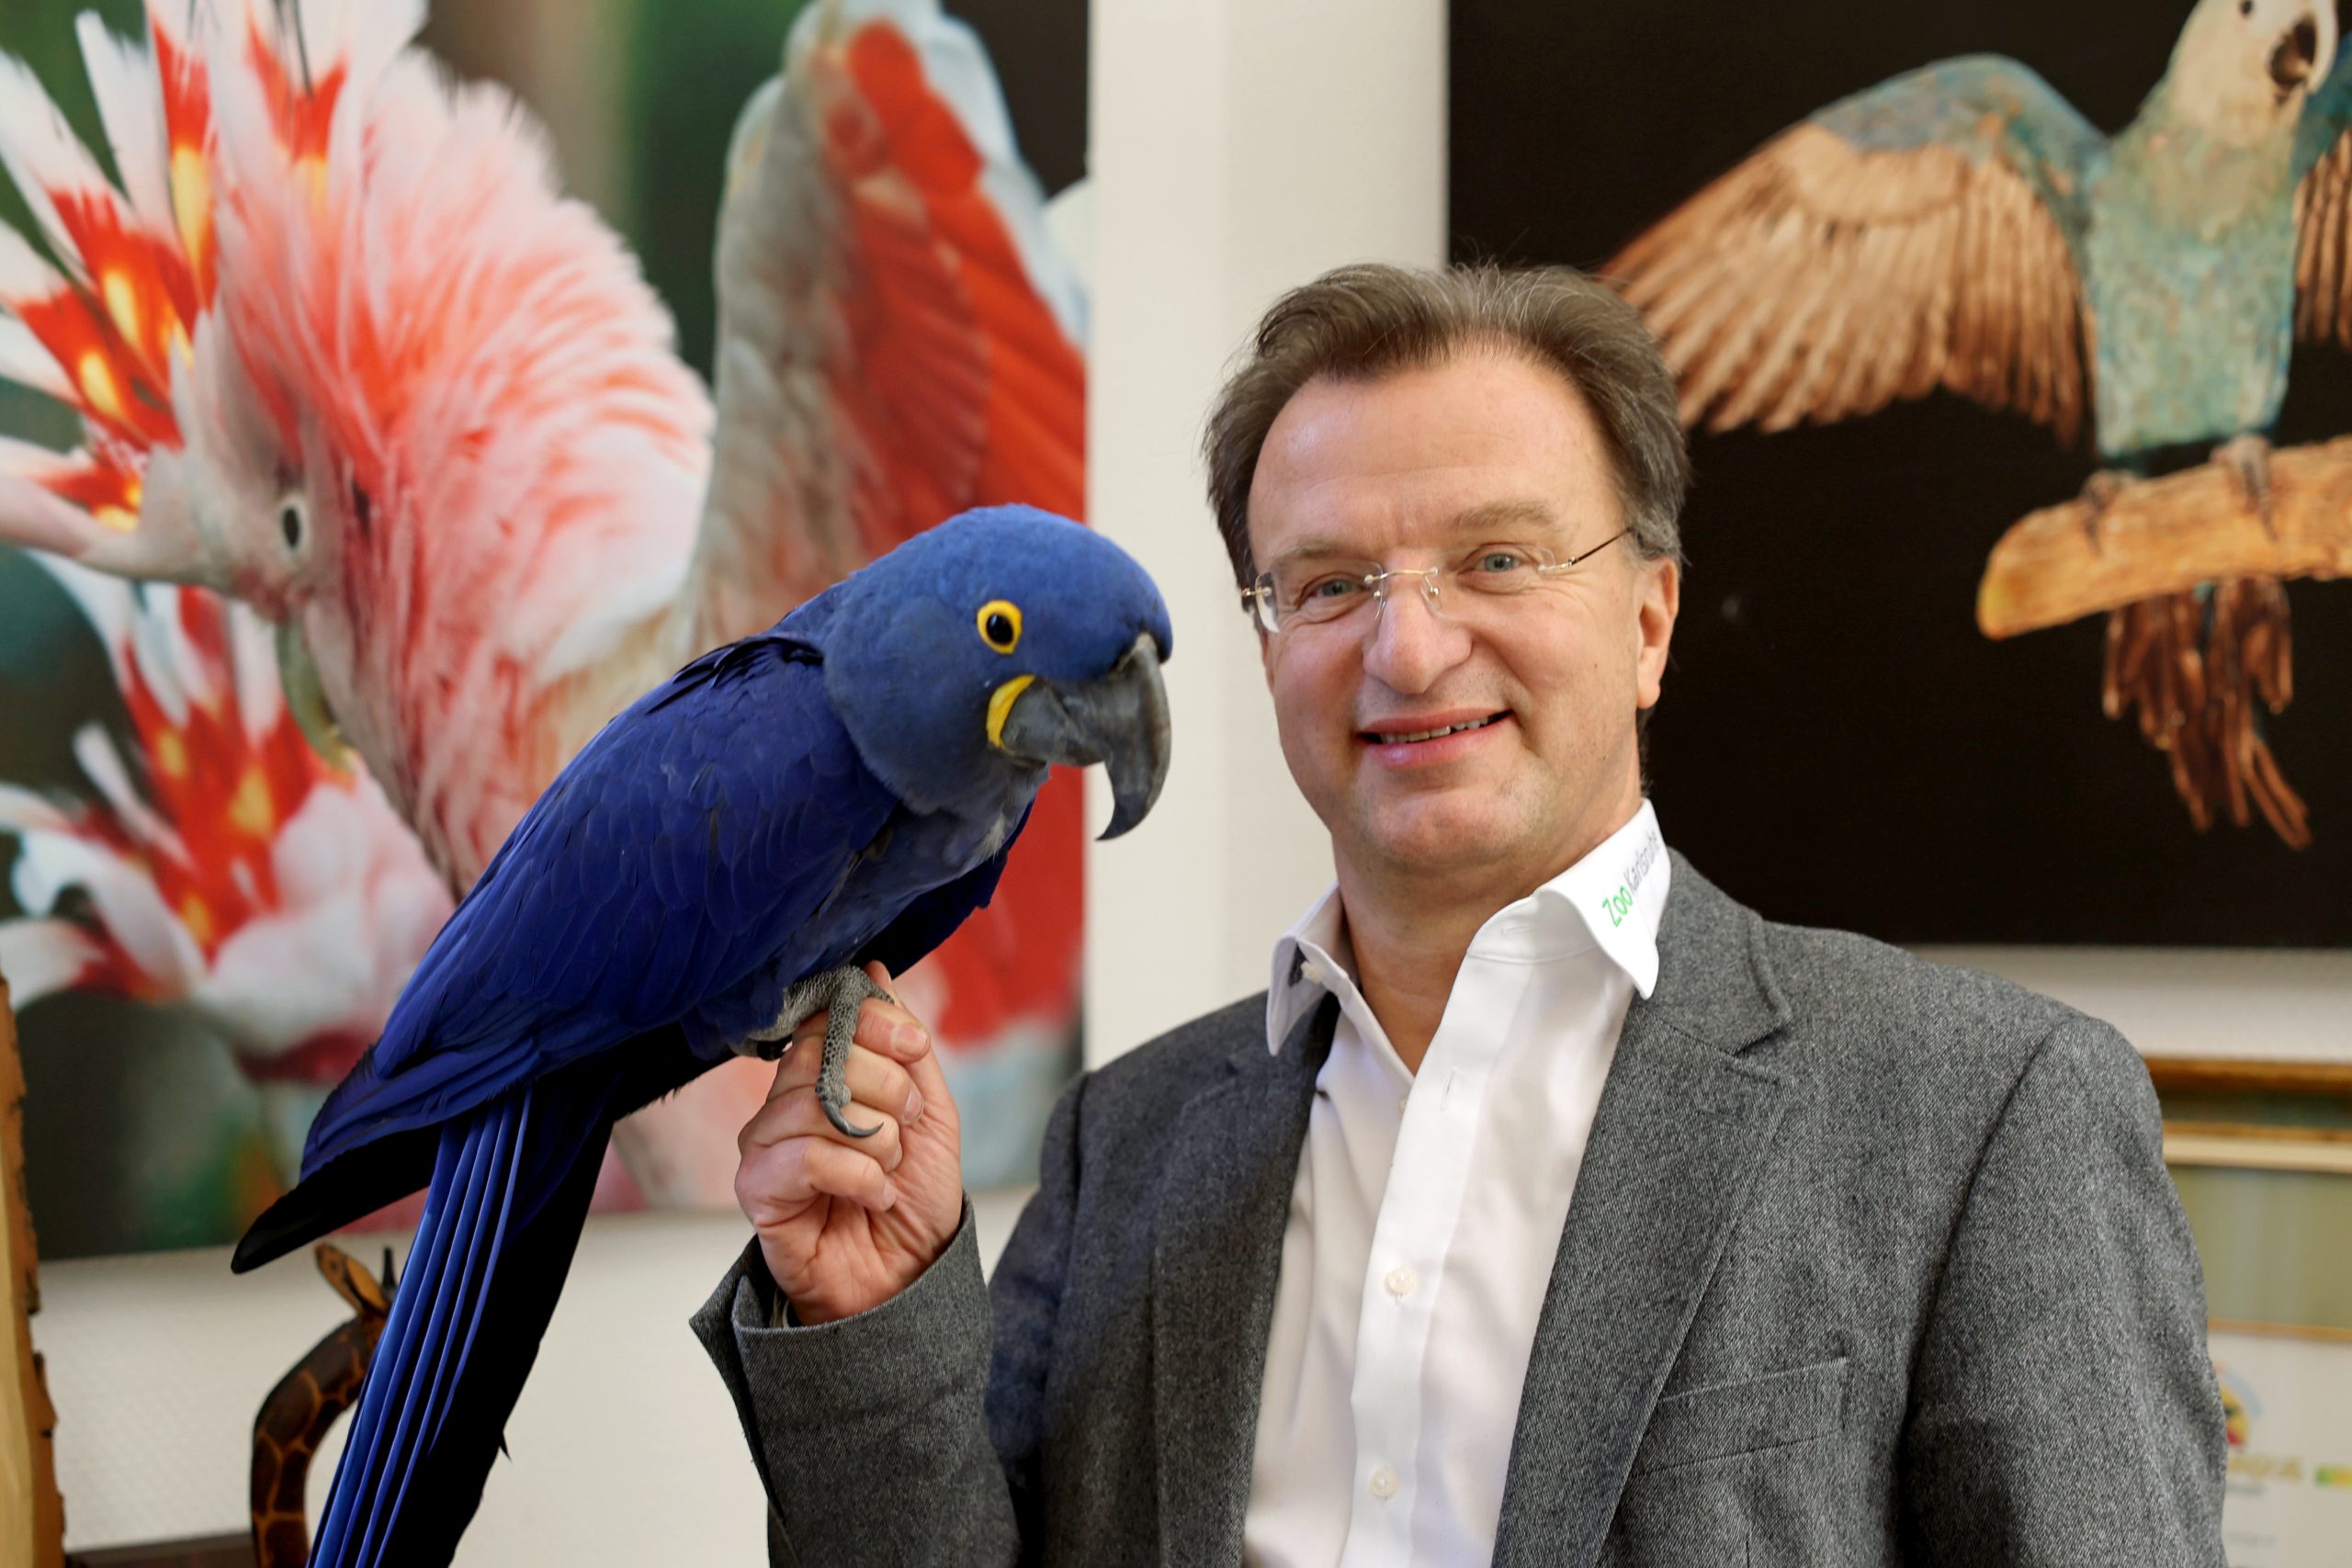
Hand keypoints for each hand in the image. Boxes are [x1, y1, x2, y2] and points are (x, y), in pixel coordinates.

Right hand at [733, 962, 963, 1324]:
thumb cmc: (914, 1198)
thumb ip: (905, 1046)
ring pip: (812, 1103)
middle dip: (885, 1084)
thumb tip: (877, 972)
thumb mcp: (931, 1112)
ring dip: (875, 1136)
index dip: (874, 1022)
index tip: (916, 1047)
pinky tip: (873, 1196)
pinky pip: (803, 1157)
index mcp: (820, 1077)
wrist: (910, 1278)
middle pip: (818, 1055)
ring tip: (890, 1167)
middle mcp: (783, 1104)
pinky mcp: (757, 1191)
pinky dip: (857, 1175)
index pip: (826, 1017)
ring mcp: (765, 1147)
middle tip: (909, 1125)